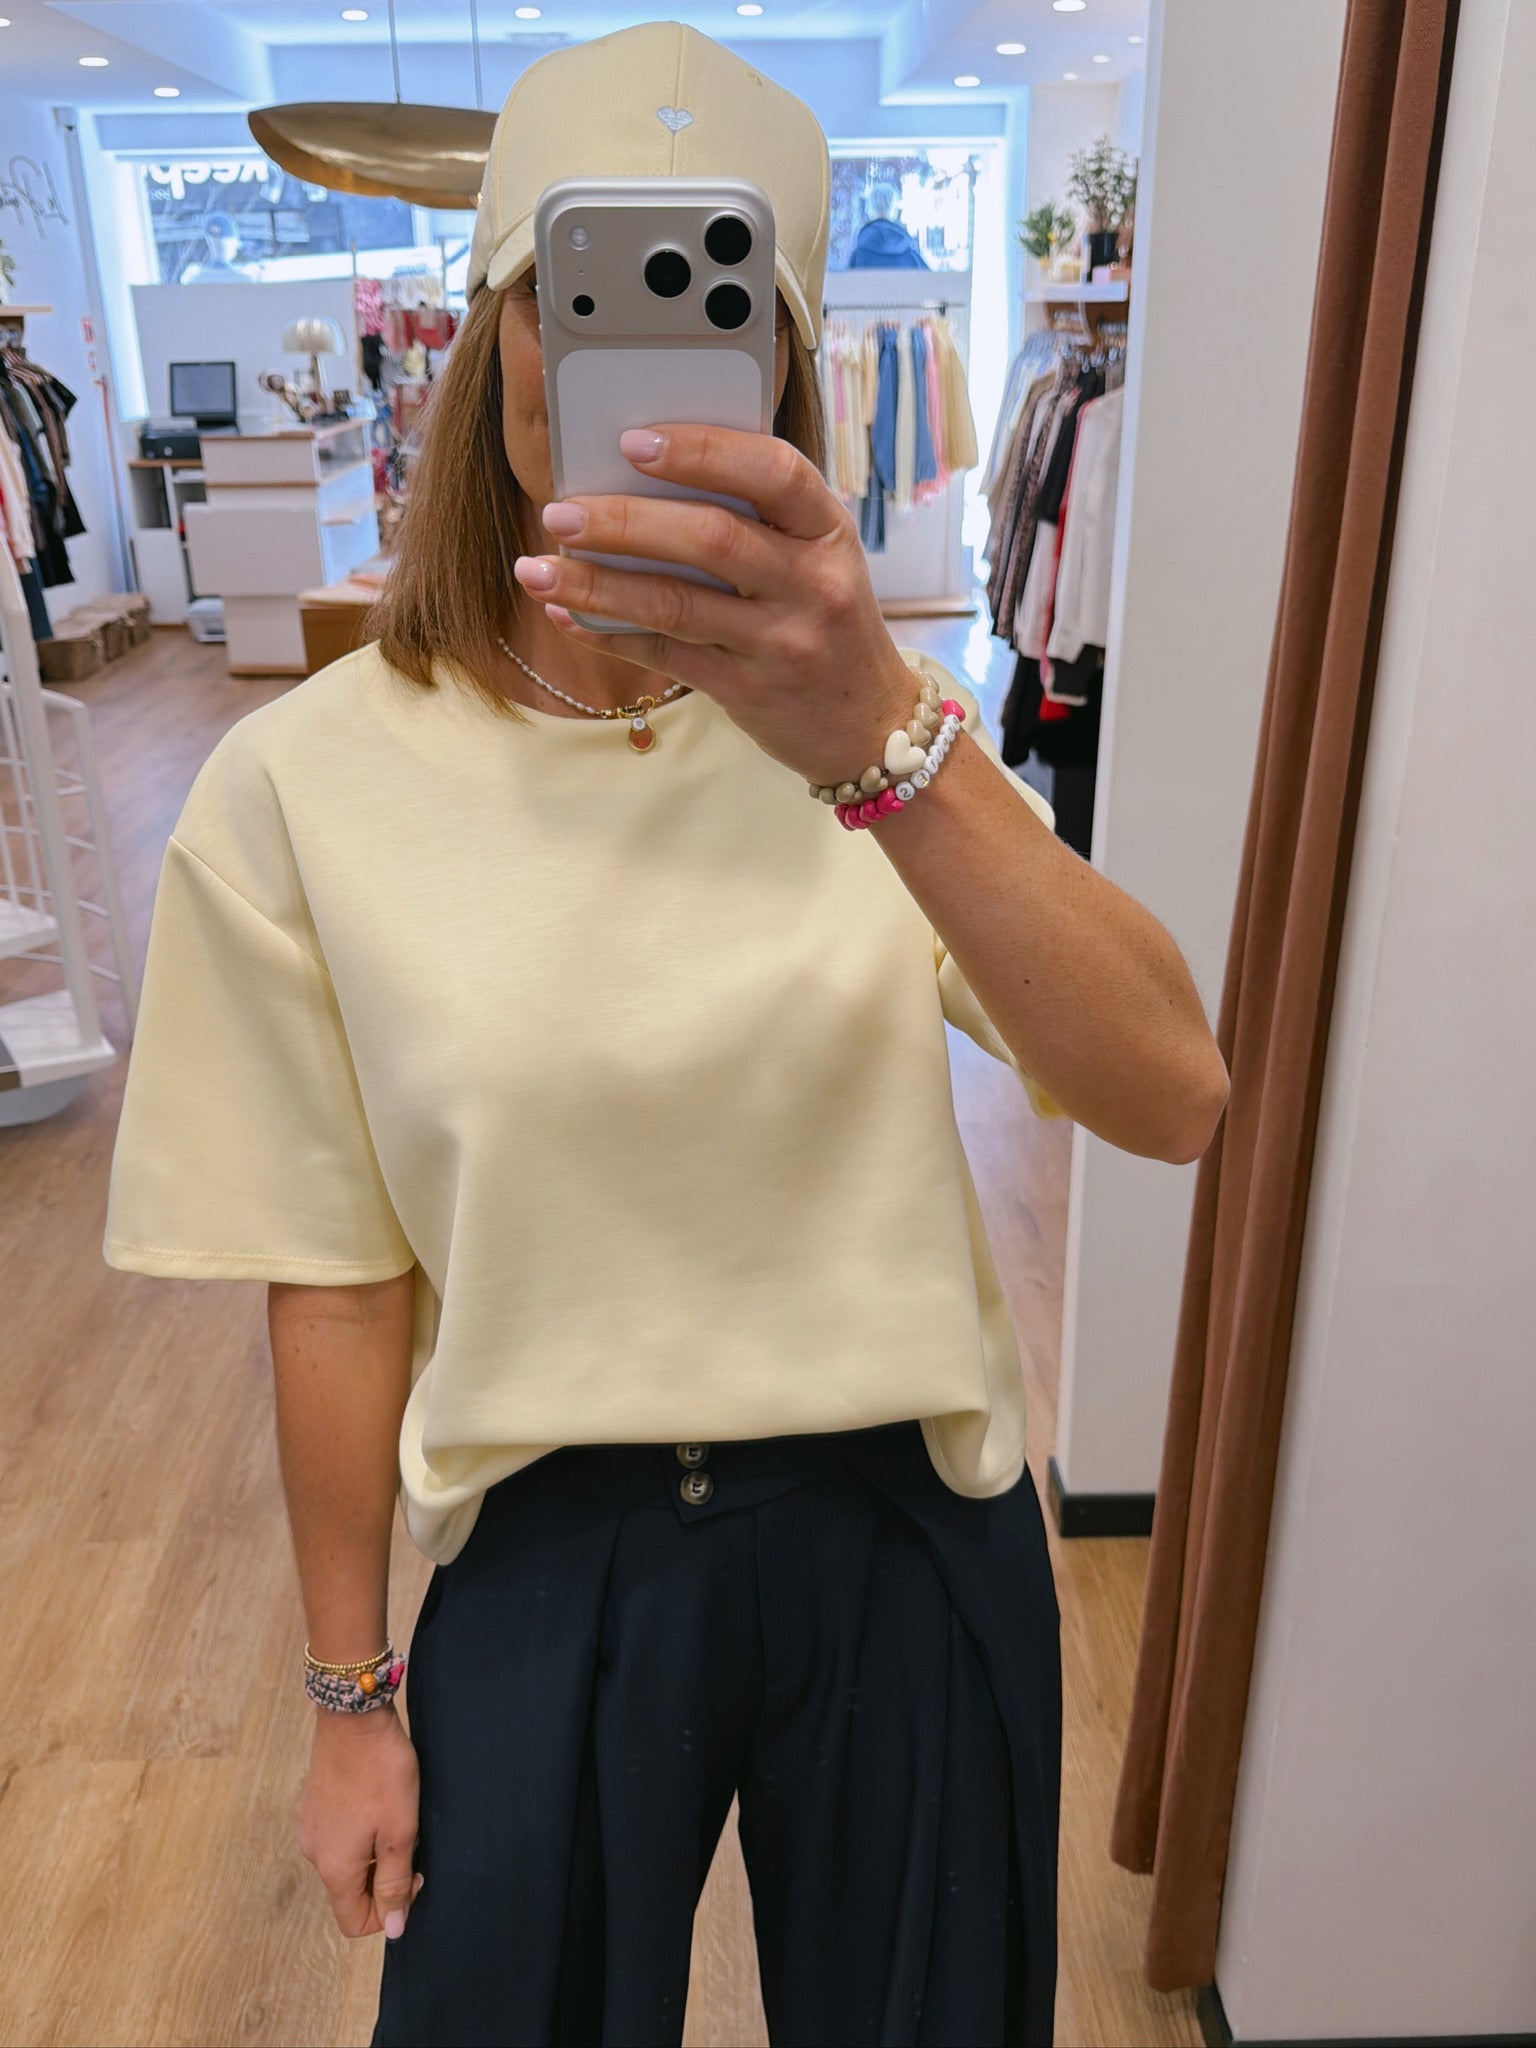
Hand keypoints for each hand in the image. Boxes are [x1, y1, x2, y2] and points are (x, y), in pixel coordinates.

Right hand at [299, 1702, 424, 1940]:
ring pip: (347, 1861)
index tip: (413, 1874)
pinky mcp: (315, 1804)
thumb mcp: (400, 1831)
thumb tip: (393, 1930)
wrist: (352, 1715)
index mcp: (334, 1868)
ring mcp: (311, 1826)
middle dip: (384, 1878)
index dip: (388, 1912)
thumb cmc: (381, 1773)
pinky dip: (362, 1830)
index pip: (354, 1922)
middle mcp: (315, 1854)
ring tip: (397, 1816)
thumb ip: (395, 1883)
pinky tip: (379, 1800)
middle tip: (411, 1840)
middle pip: (350, 1892)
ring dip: (375, 1852)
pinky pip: (340, 1835)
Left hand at [511, 423, 923, 788]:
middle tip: (560, 511)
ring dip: (597, 584)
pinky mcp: (749, 691)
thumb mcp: (817, 559)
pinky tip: (567, 613)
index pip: (773, 471)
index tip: (633, 441)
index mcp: (828, 529)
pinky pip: (667, 654)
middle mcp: (813, 583)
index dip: (702, 449)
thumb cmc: (827, 622)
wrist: (870, 725)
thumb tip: (639, 481)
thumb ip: (755, 520)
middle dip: (625, 521)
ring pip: (676, 603)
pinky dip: (609, 632)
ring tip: (536, 567)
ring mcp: (782, 641)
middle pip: (711, 537)